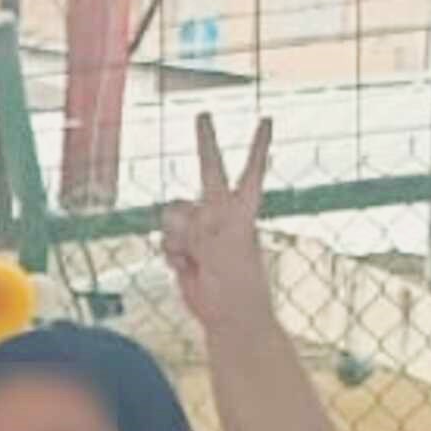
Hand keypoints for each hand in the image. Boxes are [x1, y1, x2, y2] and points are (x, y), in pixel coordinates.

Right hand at [157, 112, 277, 337]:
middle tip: (203, 114)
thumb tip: (184, 217)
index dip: (257, 147)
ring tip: (196, 260)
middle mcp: (220, 214)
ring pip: (173, 213)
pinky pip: (164, 238)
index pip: (250, 172)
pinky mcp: (182, 248)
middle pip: (208, 171)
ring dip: (177, 235)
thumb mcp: (225, 253)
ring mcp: (200, 230)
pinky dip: (171, 253)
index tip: (266, 119)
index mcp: (241, 212)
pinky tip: (186, 267)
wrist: (227, 316)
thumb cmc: (238, 286)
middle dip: (205, 142)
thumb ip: (204, 229)